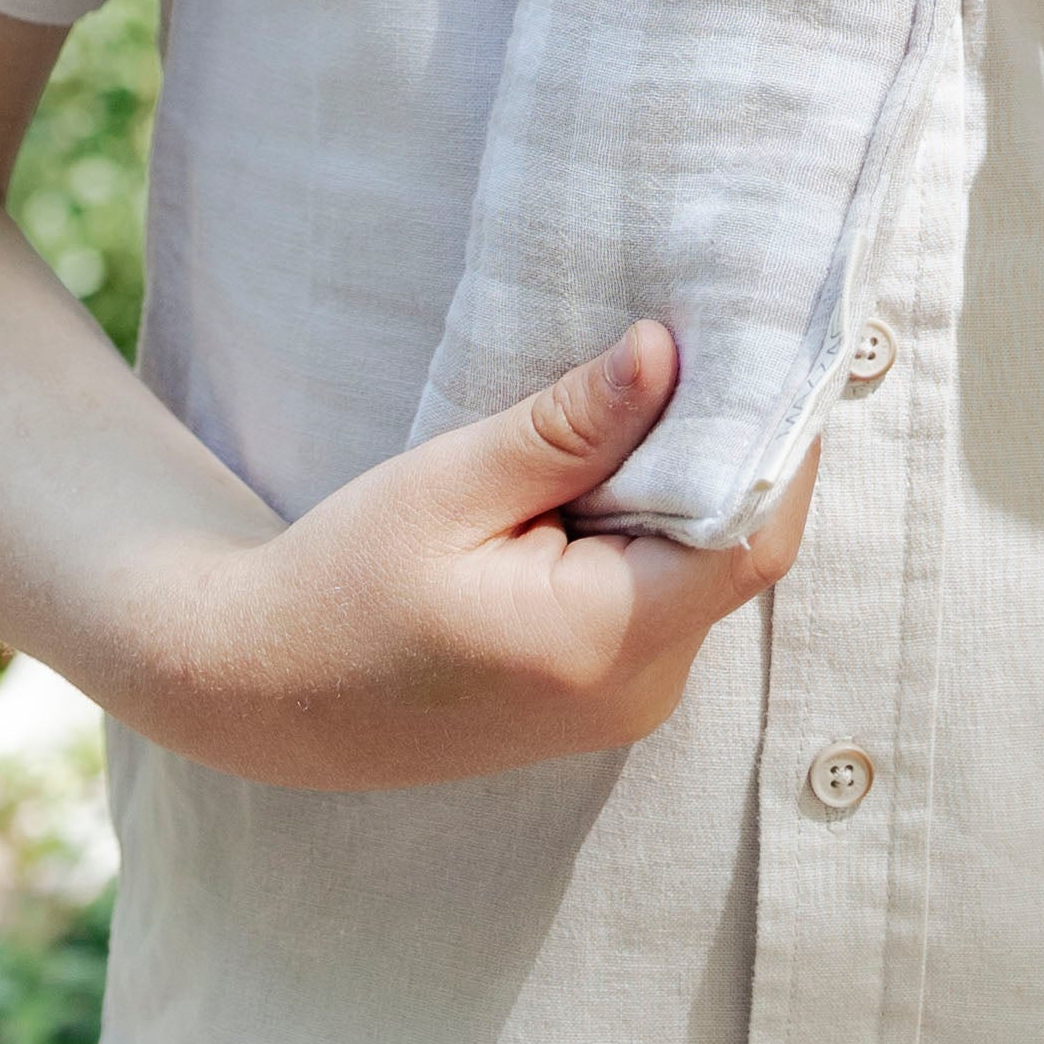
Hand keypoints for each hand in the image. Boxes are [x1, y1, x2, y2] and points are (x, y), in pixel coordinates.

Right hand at [153, 328, 813, 791]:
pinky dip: (659, 525)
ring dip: (694, 484)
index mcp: (599, 642)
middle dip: (737, 447)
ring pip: (705, 571)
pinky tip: (621, 461)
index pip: (751, 538)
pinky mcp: (603, 693)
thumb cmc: (338, 588)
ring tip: (664, 387)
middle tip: (719, 340)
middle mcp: (636, 690)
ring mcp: (624, 703)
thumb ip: (567, 427)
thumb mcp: (448, 486)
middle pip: (738, 551)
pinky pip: (666, 595)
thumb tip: (667, 350)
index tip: (770, 346)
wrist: (263, 692)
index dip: (780, 440)